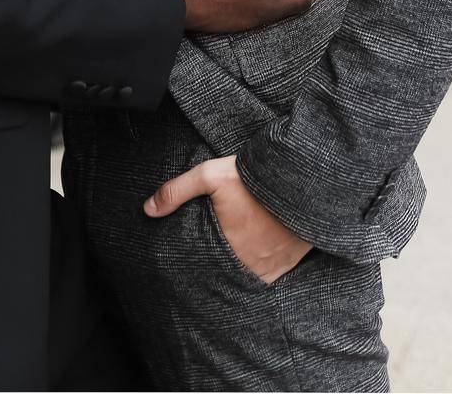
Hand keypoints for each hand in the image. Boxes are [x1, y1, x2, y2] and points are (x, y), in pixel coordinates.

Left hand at [144, 155, 311, 283]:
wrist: (303, 181)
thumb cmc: (254, 179)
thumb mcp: (210, 175)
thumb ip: (177, 191)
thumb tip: (148, 209)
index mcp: (226, 248)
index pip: (201, 267)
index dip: (194, 261)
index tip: (193, 252)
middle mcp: (249, 265)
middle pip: (225, 273)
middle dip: (216, 264)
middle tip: (214, 249)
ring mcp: (271, 269)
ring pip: (246, 276)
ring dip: (239, 266)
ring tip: (234, 250)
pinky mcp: (289, 264)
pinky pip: (269, 275)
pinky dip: (259, 265)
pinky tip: (256, 250)